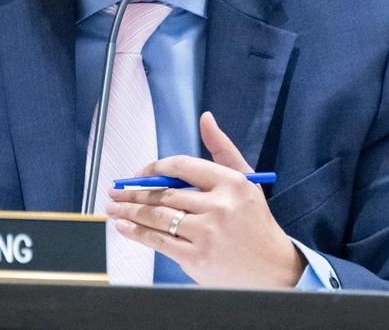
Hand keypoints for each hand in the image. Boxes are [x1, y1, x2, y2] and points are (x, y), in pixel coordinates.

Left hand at [106, 111, 304, 288]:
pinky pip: (158, 241)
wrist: (275, 270)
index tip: (138, 173)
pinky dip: (137, 233)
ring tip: (113, 207)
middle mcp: (219, 207)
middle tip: (115, 191)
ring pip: (157, 217)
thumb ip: (223, 148)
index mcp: (231, 183)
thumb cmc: (256, 222)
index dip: (154, 168)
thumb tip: (205, 118)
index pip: (182, 166)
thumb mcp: (247, 181)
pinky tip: (124, 227)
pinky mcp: (196, 258)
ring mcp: (206, 234)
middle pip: (164, 194)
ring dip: (129, 211)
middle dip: (133, 192)